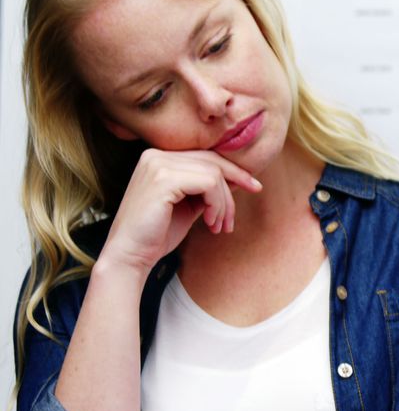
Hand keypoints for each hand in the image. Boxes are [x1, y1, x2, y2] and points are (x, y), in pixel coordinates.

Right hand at [99, 148, 261, 272]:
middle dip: (235, 186)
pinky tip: (209, 223)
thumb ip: (207, 189)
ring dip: (224, 204)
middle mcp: (156, 155)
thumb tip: (237, 179)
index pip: (206, 156)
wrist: (130, 255)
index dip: (234, 171)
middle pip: (213, 162)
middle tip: (237, 215)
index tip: (254, 187)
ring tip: (218, 226)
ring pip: (214, 174)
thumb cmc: (158, 233)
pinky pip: (209, 184)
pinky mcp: (163, 179)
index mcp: (159, 158)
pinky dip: (217, 205)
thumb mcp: (189, 205)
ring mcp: (158, 164)